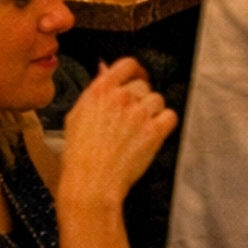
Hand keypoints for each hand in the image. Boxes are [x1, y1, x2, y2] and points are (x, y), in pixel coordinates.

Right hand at [58, 57, 176, 212]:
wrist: (91, 182)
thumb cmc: (80, 155)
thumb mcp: (77, 115)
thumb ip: (94, 90)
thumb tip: (104, 68)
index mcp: (100, 90)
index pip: (127, 65)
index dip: (135, 71)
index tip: (137, 78)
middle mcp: (121, 98)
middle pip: (144, 85)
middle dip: (140, 99)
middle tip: (132, 118)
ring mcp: (139, 113)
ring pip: (158, 100)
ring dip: (152, 113)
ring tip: (138, 131)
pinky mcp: (154, 131)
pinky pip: (170, 116)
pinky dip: (165, 124)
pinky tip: (153, 134)